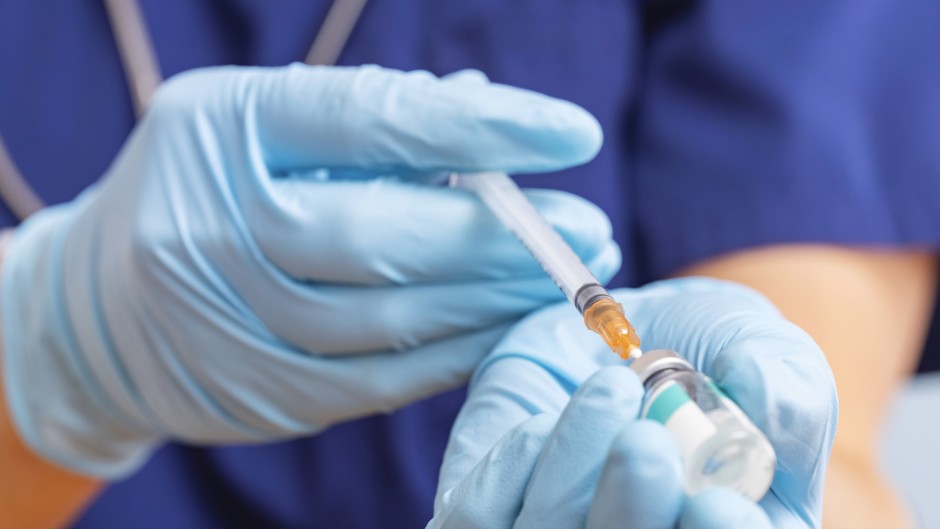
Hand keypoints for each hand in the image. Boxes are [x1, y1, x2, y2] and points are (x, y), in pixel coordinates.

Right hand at [1, 65, 617, 477]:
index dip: (481, 128)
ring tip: (563, 281)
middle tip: (590, 230)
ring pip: (390, 320)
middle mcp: (212, 225)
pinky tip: (506, 329)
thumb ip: (373, 120)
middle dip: (503, 238)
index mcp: (221, 126)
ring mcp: (228, 321)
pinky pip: (379, 382)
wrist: (104, 301)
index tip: (574, 133)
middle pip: (384, 234)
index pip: (369, 119)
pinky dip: (455, 355)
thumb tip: (492, 116)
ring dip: (494, 301)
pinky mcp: (257, 393)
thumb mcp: (268, 124)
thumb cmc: (213, 186)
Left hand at [428, 278, 836, 527]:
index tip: (724, 506)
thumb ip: (783, 380)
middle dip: (632, 516)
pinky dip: (509, 470)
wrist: (622, 329)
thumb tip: (775, 412)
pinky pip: (478, 519)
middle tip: (645, 444)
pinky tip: (544, 421)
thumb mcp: (758, 344)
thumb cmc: (706, 347)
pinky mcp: (489, 511)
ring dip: (571, 480)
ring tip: (611, 388)